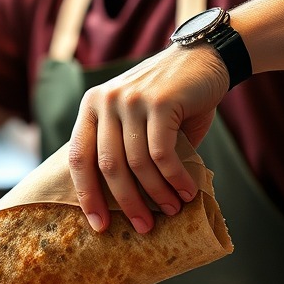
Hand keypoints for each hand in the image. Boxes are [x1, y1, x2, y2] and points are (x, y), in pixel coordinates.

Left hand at [67, 42, 228, 233]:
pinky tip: (186, 192)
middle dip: (125, 203)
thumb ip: (124, 148)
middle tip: (143, 227)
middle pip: (107, 166)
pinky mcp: (159, 102)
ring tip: (172, 210)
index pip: (79, 157)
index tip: (98, 226)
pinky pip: (162, 153)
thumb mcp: (137, 119)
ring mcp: (131, 99)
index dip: (86, 195)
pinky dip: (175, 178)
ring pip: (137, 163)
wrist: (204, 57)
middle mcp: (105, 100)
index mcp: (92, 106)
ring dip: (156, 194)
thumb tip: (123, 202)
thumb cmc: (172, 97)